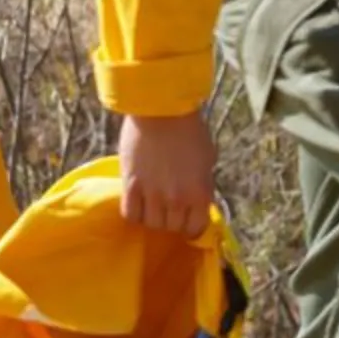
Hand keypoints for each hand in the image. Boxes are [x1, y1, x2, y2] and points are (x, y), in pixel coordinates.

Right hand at [118, 111, 216, 234]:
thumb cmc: (189, 128)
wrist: (161, 109)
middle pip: (171, 228)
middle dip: (171, 220)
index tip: (186, 221)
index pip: (195, 228)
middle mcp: (177, 199)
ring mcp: (153, 194)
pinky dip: (134, 213)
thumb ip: (202, 184)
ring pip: (151, 224)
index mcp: (201, 193)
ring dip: (152, 217)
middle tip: (168, 208)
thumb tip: (196, 199)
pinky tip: (137, 203)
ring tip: (151, 205)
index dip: (191, 227)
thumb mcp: (208, 159)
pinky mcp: (131, 185)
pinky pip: (130, 214)